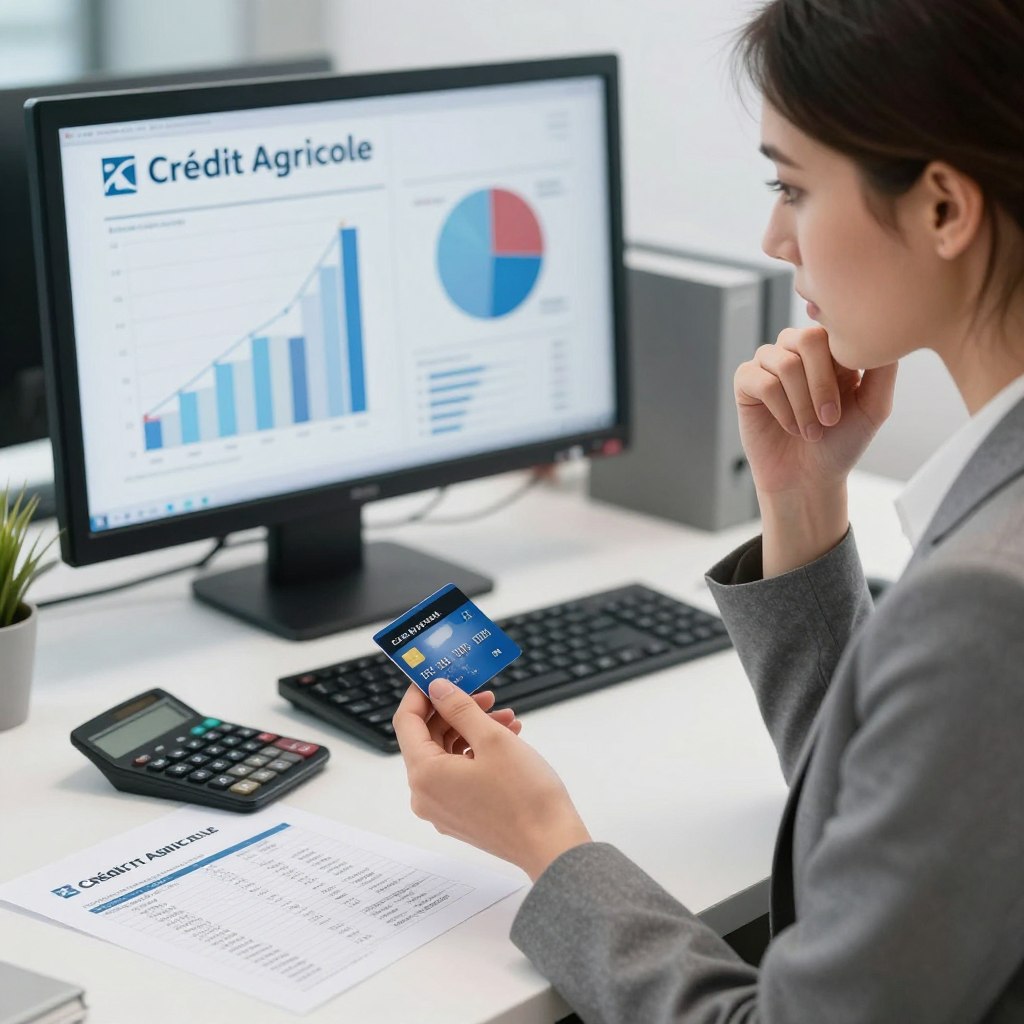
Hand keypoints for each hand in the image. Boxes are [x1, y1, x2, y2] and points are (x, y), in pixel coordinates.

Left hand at [394, 680, 591, 880]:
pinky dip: (477, 753)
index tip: (438, 676)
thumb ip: (460, 708)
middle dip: (456, 711)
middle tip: (483, 694)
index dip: (420, 694)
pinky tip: (508, 739)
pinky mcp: (461, 816)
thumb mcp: (492, 738)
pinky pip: (459, 774)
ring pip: (447, 755)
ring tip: (506, 718)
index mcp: (425, 775)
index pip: (407, 722)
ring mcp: (443, 809)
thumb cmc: (524, 796)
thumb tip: (437, 689)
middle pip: (428, 739)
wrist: (551, 845)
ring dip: (472, 730)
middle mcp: (426, 795)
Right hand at [735, 326, 896, 497]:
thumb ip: (883, 369)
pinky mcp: (746, 381)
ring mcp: (769, 362)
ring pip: (785, 364)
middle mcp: (797, 348)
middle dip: (822, 384)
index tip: (848, 401)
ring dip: (802, 404)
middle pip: (807, 339)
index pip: (835, 329)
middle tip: (830, 419)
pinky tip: (791, 427)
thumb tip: (887, 333)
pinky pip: (762, 382)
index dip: (842, 364)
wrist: (808, 478)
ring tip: (811, 430)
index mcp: (829, 348)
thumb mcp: (874, 406)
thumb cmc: (841, 442)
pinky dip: (781, 410)